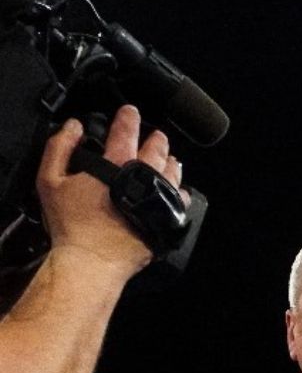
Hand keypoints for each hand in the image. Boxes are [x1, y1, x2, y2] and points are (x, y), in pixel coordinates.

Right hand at [36, 105, 183, 275]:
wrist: (92, 260)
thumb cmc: (72, 225)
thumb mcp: (50, 180)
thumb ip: (60, 148)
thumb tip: (73, 127)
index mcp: (117, 165)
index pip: (126, 131)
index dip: (128, 118)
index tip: (131, 112)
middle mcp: (145, 179)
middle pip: (157, 151)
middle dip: (157, 139)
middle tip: (157, 135)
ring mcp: (159, 200)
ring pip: (173, 175)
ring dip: (171, 164)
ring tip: (170, 159)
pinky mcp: (166, 221)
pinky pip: (180, 203)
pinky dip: (180, 194)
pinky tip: (179, 192)